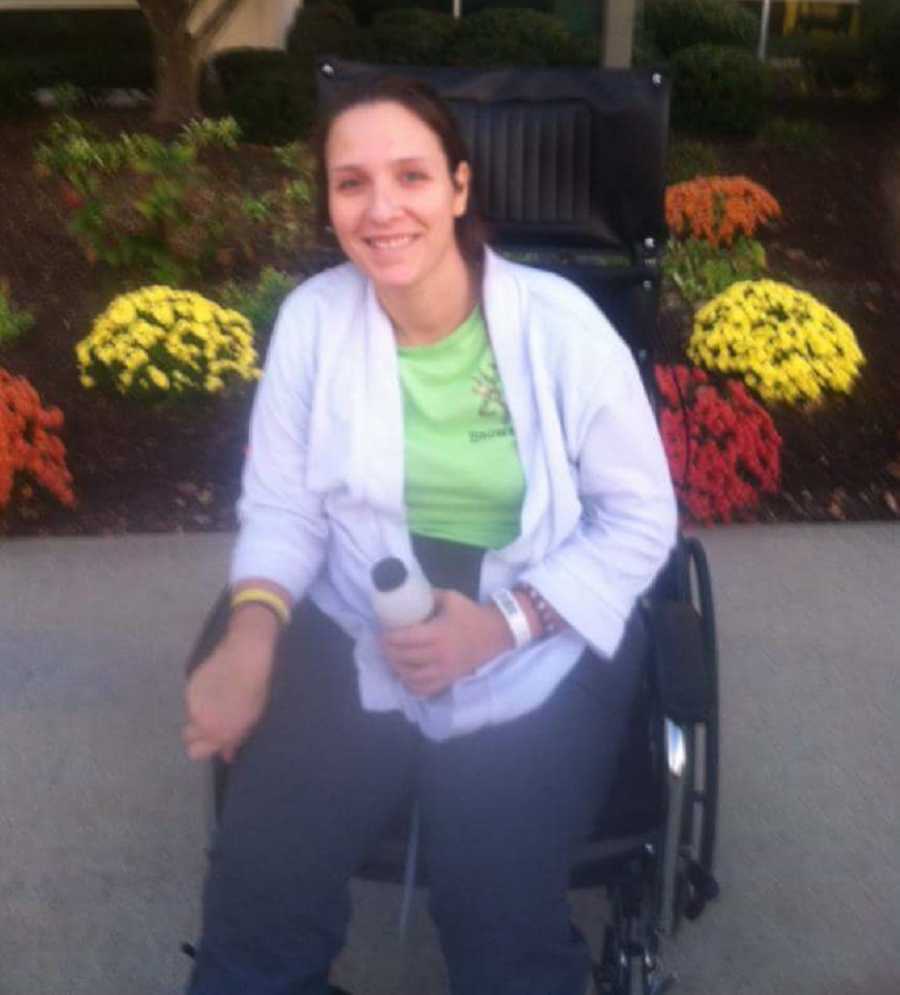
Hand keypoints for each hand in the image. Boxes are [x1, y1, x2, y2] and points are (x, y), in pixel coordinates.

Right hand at [183, 614, 276, 762]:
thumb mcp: (251, 719)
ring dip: (201, 713)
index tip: (217, 740)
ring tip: (220, 698)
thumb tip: (227, 755)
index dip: (206, 747)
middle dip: (199, 734)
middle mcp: (200, 721)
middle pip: (188, 738)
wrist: (245, 655)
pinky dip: (201, 696)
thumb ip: (235, 739)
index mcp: (218, 733)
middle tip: (215, 722)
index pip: (196, 752)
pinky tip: (217, 684)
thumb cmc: (257, 689)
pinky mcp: (190, 684)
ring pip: (191, 716)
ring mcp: (192, 702)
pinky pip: (193, 698)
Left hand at [381, 588, 513, 697]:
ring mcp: (444, 670)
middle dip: (388, 652)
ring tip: (391, 660)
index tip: (381, 633)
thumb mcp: (450, 597)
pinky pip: (425, 689)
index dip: (389, 638)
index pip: (405, 639)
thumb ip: (428, 596)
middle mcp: (439, 654)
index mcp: (438, 633)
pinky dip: (411, 686)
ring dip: (397, 669)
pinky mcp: (449, 679)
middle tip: (382, 645)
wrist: (495, 633)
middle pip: (404, 658)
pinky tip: (405, 677)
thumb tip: (407, 595)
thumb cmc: (470, 613)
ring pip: (411, 676)